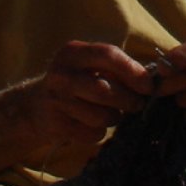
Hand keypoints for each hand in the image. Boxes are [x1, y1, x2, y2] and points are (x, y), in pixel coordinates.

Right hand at [31, 41, 151, 141]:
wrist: (35, 107)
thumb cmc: (76, 82)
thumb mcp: (88, 65)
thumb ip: (116, 67)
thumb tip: (150, 81)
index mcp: (73, 52)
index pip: (108, 55)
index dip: (132, 71)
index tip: (148, 86)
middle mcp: (61, 74)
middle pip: (105, 89)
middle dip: (128, 100)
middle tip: (138, 105)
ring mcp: (56, 100)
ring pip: (101, 115)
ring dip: (114, 117)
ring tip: (112, 114)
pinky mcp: (56, 124)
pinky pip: (91, 133)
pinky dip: (100, 132)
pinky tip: (93, 124)